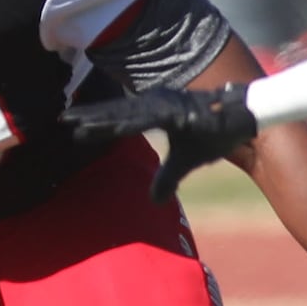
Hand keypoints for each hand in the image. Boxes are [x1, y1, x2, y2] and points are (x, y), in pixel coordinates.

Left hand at [62, 83, 257, 201]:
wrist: (246, 121)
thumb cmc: (215, 133)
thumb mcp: (186, 161)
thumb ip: (167, 177)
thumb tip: (154, 200)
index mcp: (156, 112)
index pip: (119, 117)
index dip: (94, 121)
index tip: (69, 123)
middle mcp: (157, 105)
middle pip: (116, 112)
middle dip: (88, 116)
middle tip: (61, 119)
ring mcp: (167, 107)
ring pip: (127, 114)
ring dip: (101, 118)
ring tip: (77, 123)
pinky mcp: (179, 112)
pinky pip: (150, 120)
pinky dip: (130, 122)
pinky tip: (112, 127)